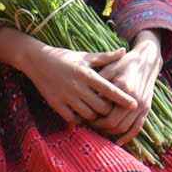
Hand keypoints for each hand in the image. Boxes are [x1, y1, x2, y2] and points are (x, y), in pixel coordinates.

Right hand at [6, 37, 136, 130]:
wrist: (37, 60)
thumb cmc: (65, 58)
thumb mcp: (85, 56)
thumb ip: (106, 57)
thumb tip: (124, 51)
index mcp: (86, 74)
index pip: (109, 89)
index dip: (123, 98)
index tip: (134, 104)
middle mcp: (77, 86)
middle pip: (101, 107)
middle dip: (108, 110)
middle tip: (110, 108)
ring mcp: (66, 96)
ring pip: (88, 115)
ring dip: (95, 116)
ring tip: (97, 113)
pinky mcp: (56, 104)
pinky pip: (73, 119)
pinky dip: (80, 120)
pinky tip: (83, 115)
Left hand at [90, 36, 163, 144]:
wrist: (146, 61)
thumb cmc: (124, 64)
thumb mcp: (109, 68)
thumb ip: (99, 83)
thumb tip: (85, 98)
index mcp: (124, 89)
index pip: (108, 115)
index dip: (96, 120)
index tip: (86, 118)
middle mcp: (135, 100)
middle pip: (116, 125)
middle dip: (102, 128)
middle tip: (91, 125)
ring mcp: (143, 106)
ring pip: (126, 128)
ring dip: (112, 132)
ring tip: (100, 130)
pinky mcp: (146, 109)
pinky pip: (138, 127)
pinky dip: (128, 136)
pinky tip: (118, 142)